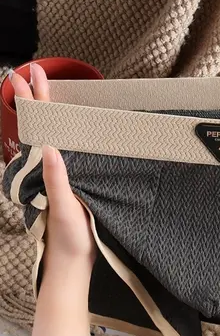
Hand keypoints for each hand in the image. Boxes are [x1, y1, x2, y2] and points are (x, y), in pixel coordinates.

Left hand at [10, 64, 95, 269]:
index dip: (35, 102)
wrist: (73, 263)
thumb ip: (56, 181)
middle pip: (40, 128)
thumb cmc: (69, 239)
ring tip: (42, 91)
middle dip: (35, 99)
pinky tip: (64, 130)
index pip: (39, 130)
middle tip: (30, 72)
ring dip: (44, 113)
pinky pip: (62, 154)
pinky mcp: (70, 186)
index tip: (30, 76)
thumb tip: (49, 149)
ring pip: (48, 138)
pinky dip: (60, 135)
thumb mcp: (63, 210)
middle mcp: (48, 171)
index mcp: (45, 173)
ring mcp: (58, 178)